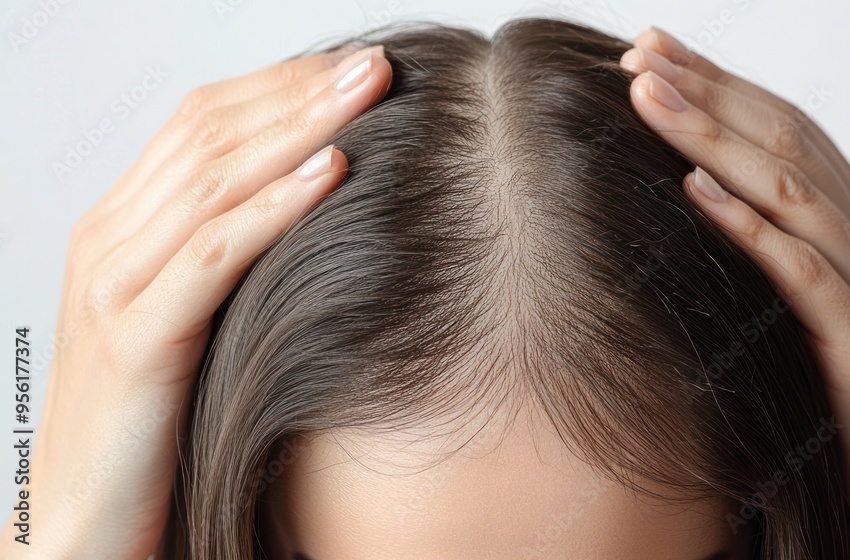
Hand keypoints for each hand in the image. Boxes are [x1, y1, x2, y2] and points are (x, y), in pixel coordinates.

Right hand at [1, 45, 391, 558]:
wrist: (85, 516)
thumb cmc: (155, 419)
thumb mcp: (191, 317)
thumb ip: (226, 258)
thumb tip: (315, 206)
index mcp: (121, 228)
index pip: (201, 123)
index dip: (280, 87)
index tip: (353, 69)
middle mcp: (109, 240)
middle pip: (209, 133)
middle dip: (298, 91)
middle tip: (375, 64)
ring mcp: (113, 285)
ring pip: (210, 179)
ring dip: (299, 128)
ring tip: (367, 93)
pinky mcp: (135, 340)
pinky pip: (211, 254)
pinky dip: (273, 207)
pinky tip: (330, 174)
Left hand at [620, 26, 849, 559]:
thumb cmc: (849, 396)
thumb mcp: (811, 306)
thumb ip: (774, 248)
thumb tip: (690, 194)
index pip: (784, 130)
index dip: (719, 84)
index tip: (649, 51)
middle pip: (786, 142)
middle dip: (709, 91)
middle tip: (639, 53)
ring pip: (792, 192)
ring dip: (716, 139)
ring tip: (650, 97)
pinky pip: (803, 275)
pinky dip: (748, 228)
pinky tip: (695, 192)